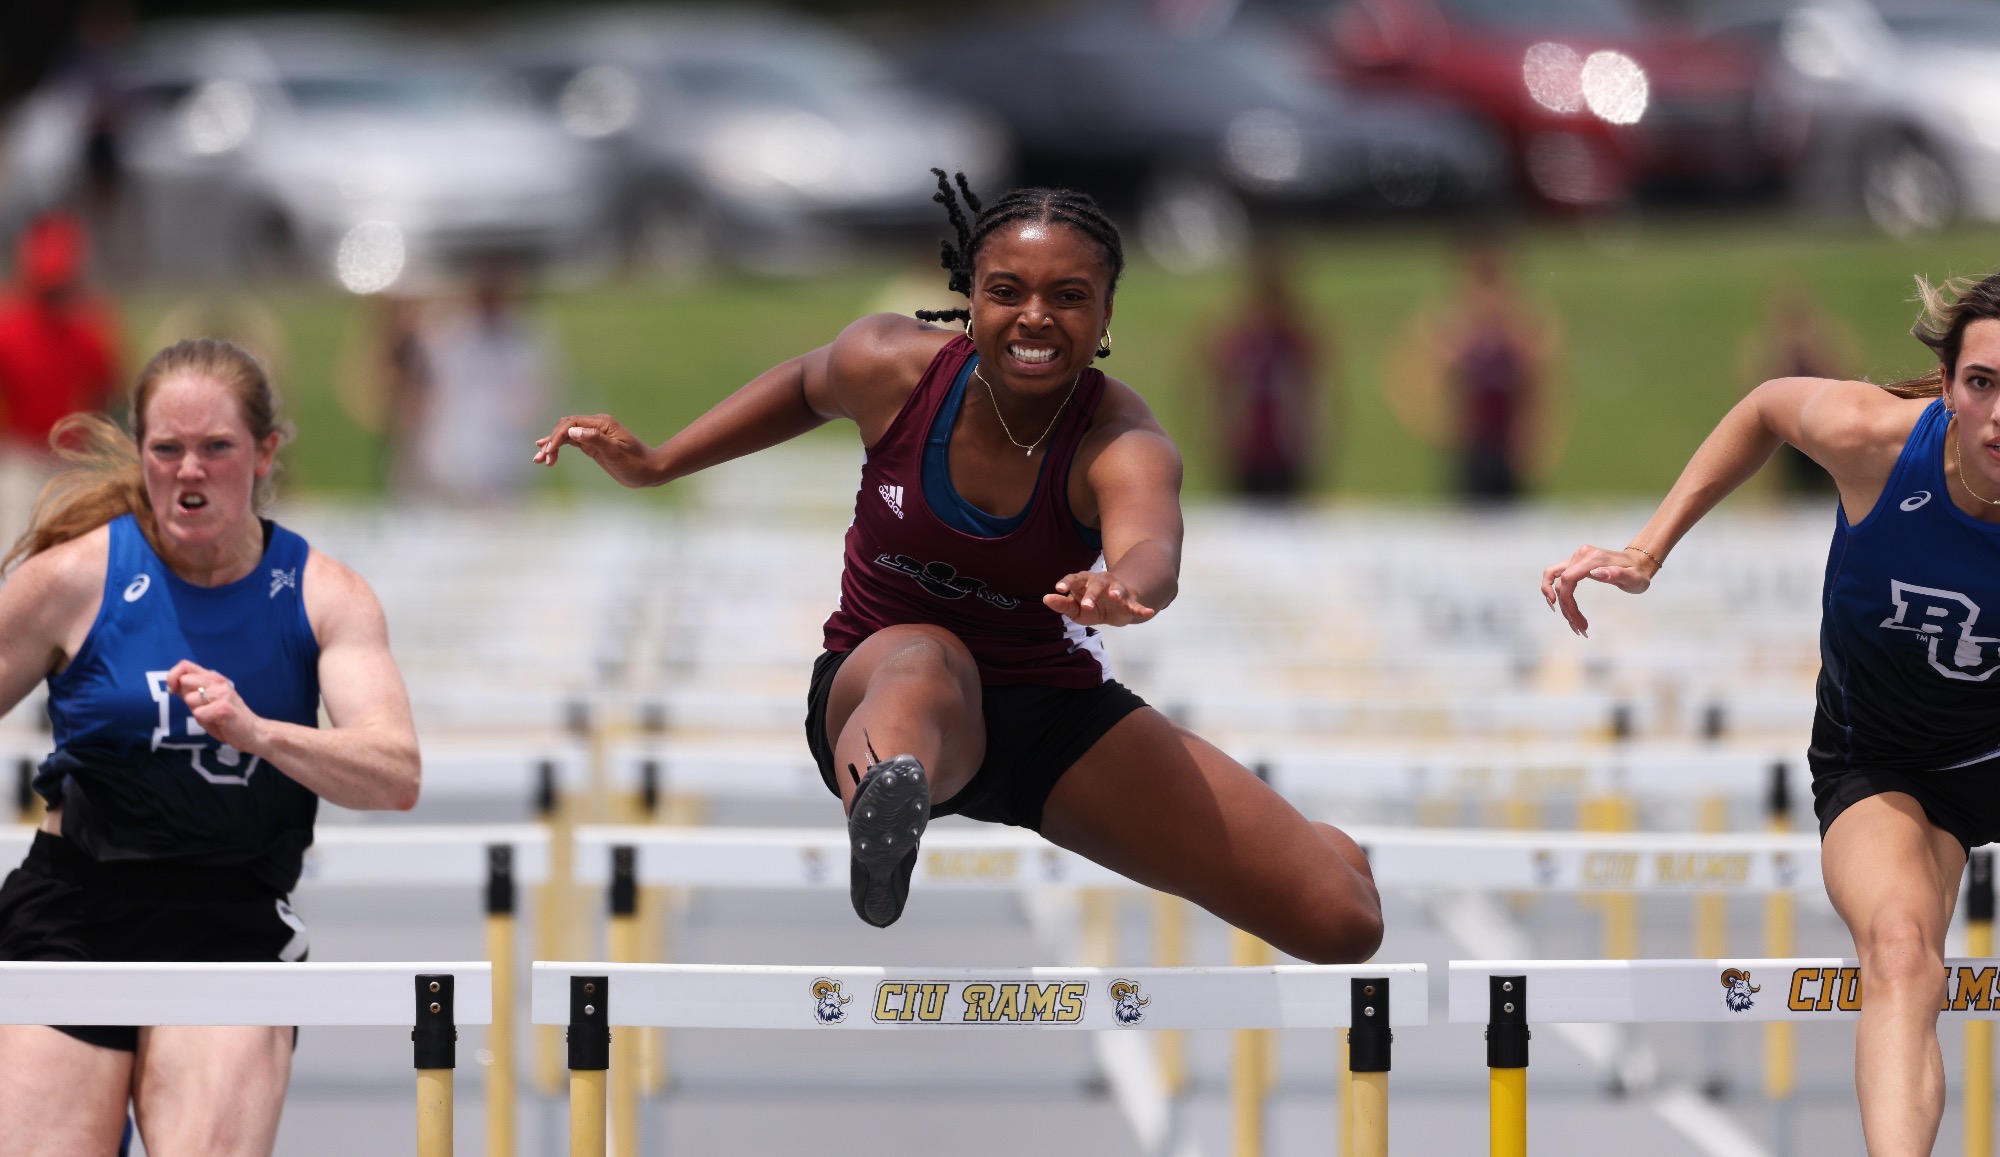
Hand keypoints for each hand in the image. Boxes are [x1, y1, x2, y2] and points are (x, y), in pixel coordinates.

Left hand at [164, 660, 264, 753]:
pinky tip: (218, 722)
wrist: (253, 732)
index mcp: (214, 678)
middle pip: (185, 682)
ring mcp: (222, 694)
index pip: (185, 665)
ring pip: (190, 699)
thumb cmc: (227, 718)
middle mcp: (218, 682)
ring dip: (197, 712)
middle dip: (187, 698)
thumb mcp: (207, 700)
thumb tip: (172, 684)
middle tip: (204, 708)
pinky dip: (204, 722)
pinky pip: (198, 714)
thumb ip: (192, 691)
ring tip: (212, 716)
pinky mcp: (223, 708)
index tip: (172, 690)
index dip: (173, 675)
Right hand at [531, 414, 658, 487]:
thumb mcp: (616, 453)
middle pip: (565, 426)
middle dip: (552, 440)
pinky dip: (559, 447)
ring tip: (539, 459)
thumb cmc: (635, 463)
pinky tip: (548, 453)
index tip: (549, 452)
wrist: (650, 471)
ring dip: (552, 445)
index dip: (557, 436)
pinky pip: (572, 442)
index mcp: (602, 424)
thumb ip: (595, 440)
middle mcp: (596, 425)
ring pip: (566, 434)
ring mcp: (594, 434)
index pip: (572, 423)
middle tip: (543, 459)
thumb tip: (572, 430)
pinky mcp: (593, 445)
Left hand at [1043, 570, 1155, 626]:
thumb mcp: (1076, 609)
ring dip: (1116, 591)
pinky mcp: (1129, 601)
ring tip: (1115, 596)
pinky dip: (1142, 608)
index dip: (1067, 583)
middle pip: (1096, 584)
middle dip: (1091, 593)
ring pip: (1117, 589)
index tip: (1059, 589)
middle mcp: (1102, 582)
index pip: (1075, 579)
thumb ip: (1062, 605)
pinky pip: (1136, 604)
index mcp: (1085, 582)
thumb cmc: (1092, 605)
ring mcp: (1117, 590)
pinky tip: (1149, 611)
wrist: (1116, 607)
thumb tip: (1046, 598)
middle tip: (1086, 605)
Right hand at [1540, 545, 1657, 635]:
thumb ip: (1616, 574)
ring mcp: (1576, 558)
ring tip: (1576, 624)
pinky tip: (1566, 610)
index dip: (1565, 599)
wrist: (1637, 562)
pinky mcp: (1575, 563)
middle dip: (1566, 607)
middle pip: (1560, 582)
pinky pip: (1559, 579)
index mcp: (1593, 558)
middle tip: (1579, 627)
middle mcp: (1580, 555)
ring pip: (1556, 582)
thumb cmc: (1637, 573)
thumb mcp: (1633, 577)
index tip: (1574, 618)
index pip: (1568, 578)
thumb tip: (1595, 573)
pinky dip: (1560, 596)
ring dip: (1562, 605)